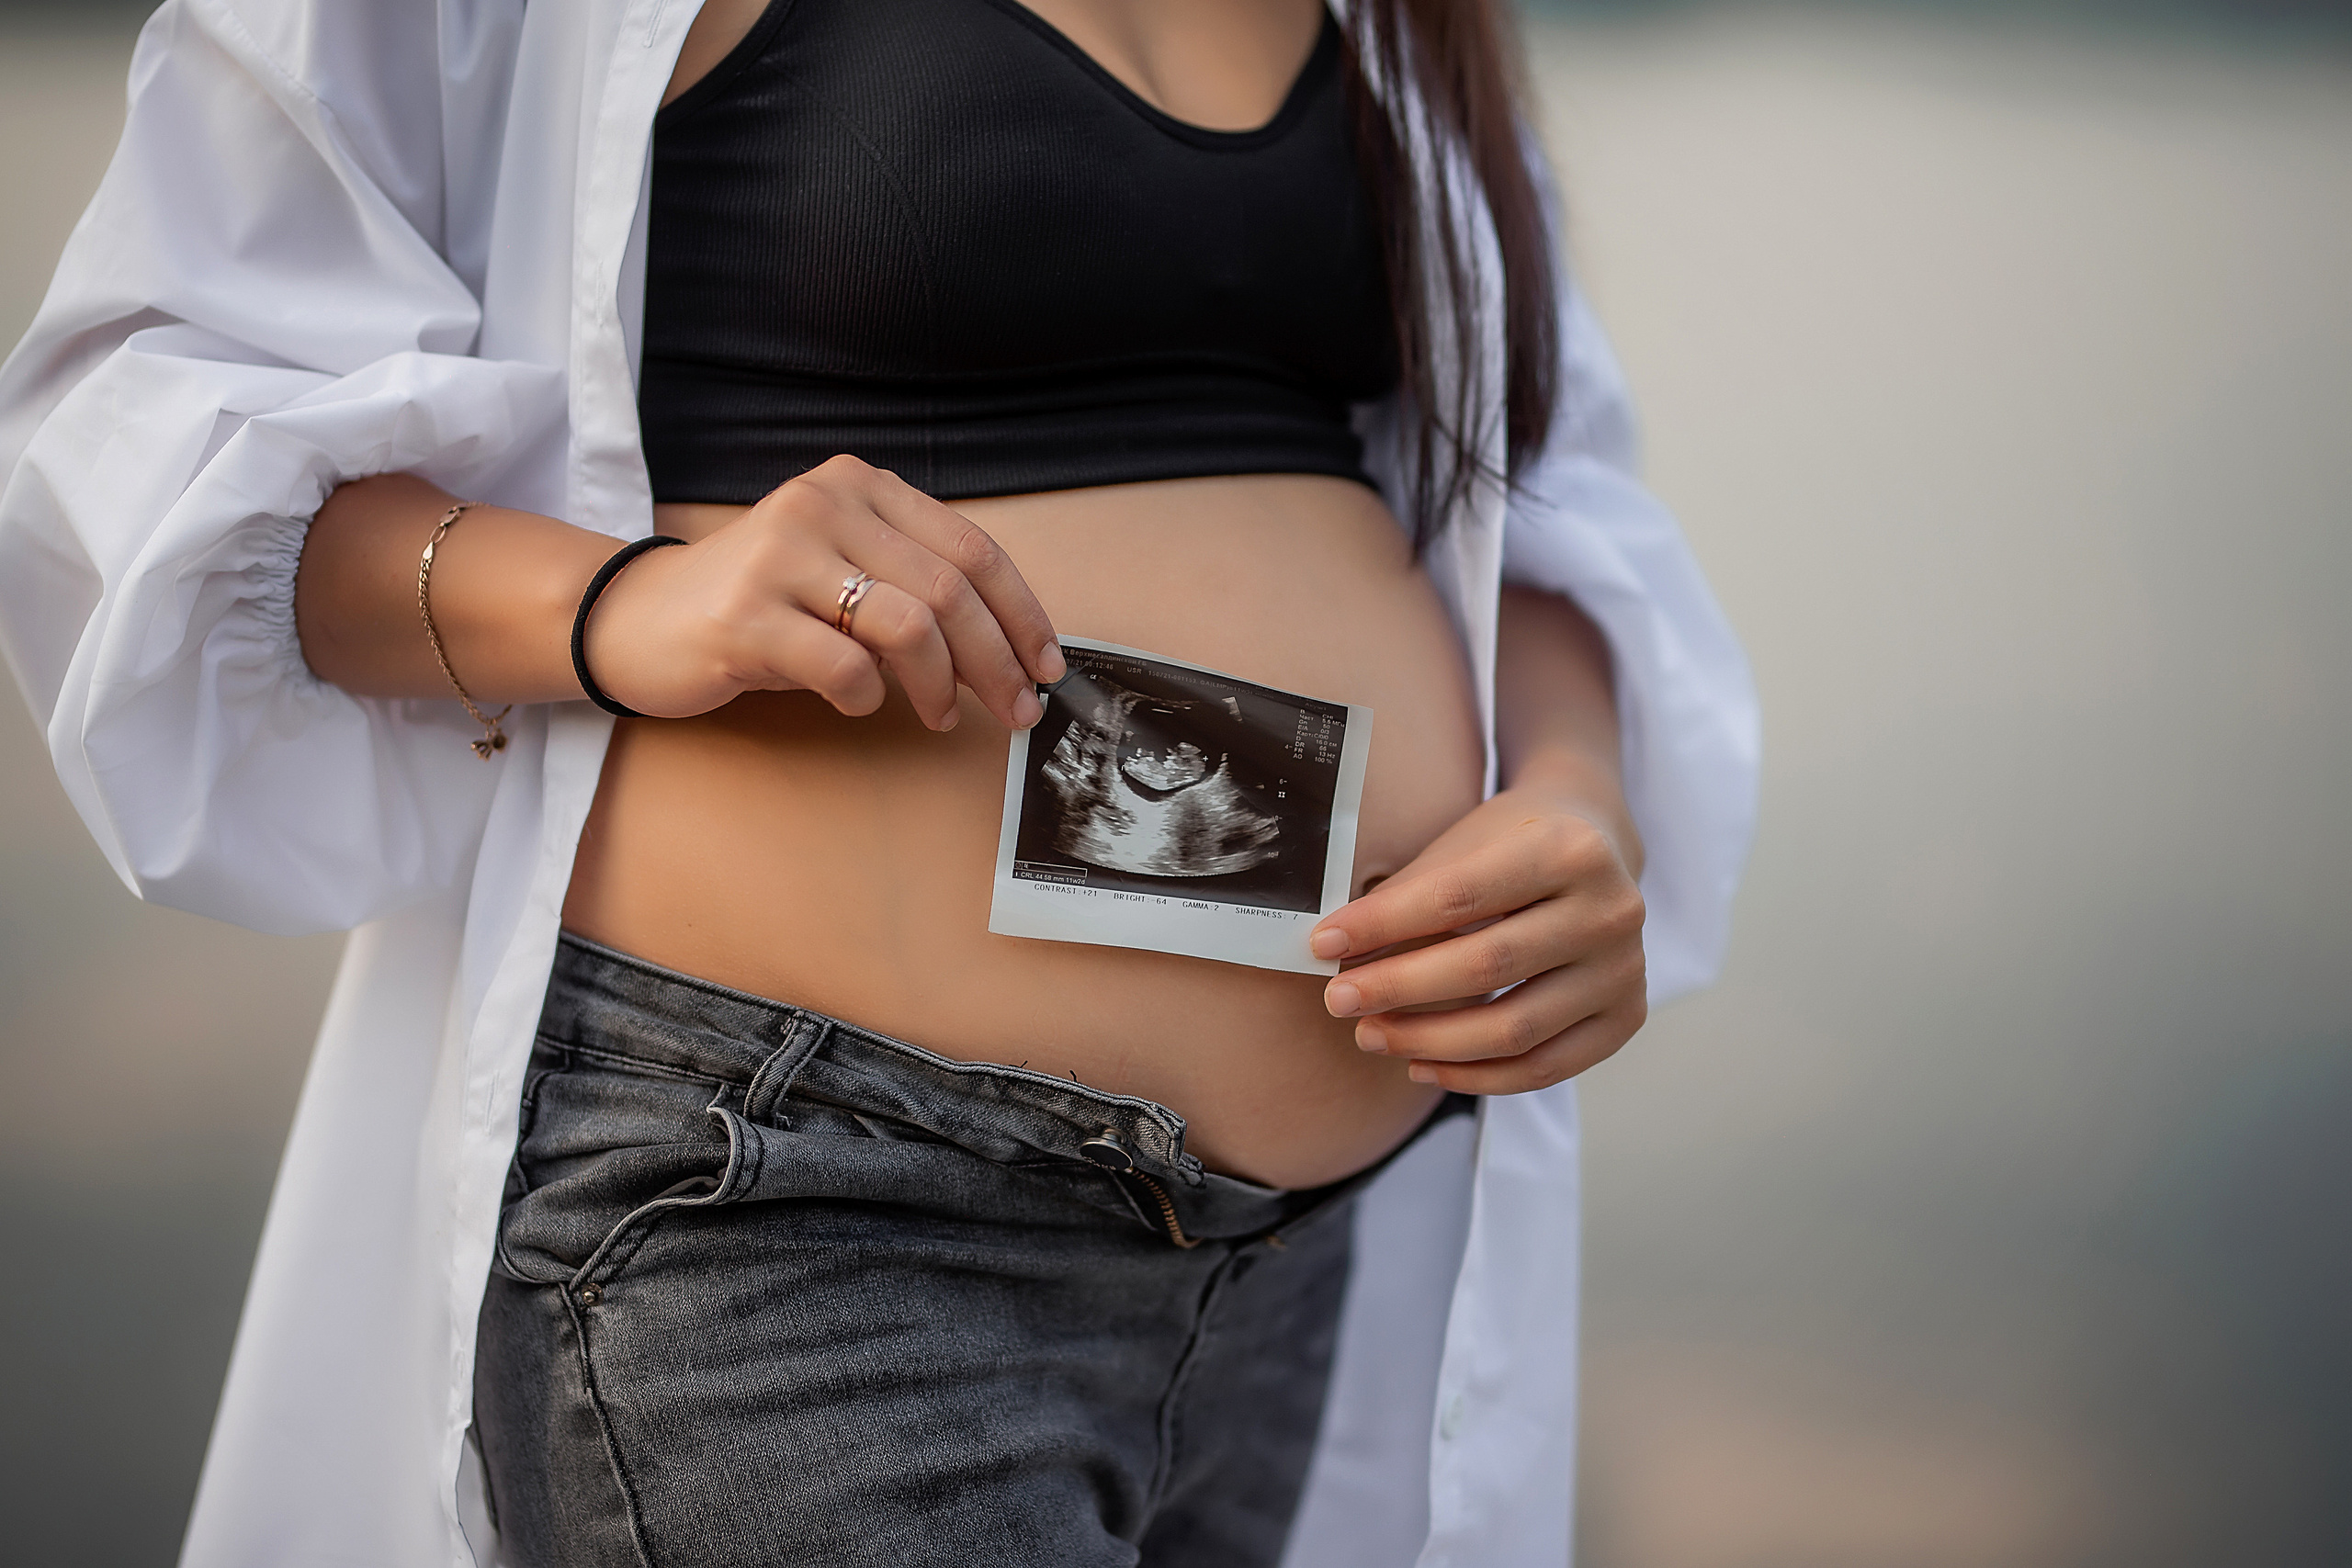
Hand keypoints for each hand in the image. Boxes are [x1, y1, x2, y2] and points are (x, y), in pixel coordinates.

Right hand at [583, 455, 1063, 726]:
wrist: (639, 618)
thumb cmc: (761, 606)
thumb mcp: (842, 575)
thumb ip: (914, 590)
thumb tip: (1009, 653)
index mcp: (858, 487)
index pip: (972, 548)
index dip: (1021, 614)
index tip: (1047, 666)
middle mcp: (822, 505)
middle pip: (950, 589)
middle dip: (998, 661)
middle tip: (1016, 711)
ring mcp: (781, 556)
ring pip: (909, 625)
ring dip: (941, 685)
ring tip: (939, 715)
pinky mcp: (745, 616)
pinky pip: (845, 667)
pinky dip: (868, 696)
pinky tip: (858, 701)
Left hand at [1310, 780, 1646, 1094]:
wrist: (1595, 847)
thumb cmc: (1511, 844)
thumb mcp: (1463, 846)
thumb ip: (1407, 898)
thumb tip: (1337, 957)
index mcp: (1570, 850)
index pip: (1459, 897)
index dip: (1384, 925)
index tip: (1323, 944)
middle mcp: (1612, 911)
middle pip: (1486, 967)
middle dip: (1399, 989)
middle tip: (1338, 1001)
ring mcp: (1626, 971)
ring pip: (1514, 1030)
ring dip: (1429, 1042)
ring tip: (1371, 1036)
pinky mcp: (1626, 1018)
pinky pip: (1543, 1068)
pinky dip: (1475, 1076)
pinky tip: (1421, 1065)